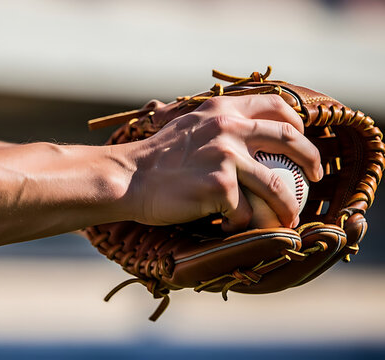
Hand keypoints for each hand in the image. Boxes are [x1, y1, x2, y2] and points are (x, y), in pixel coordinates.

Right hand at [117, 95, 322, 230]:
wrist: (129, 178)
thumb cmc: (157, 158)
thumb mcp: (190, 125)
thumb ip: (219, 123)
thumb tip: (248, 132)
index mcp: (222, 109)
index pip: (277, 105)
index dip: (297, 123)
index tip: (300, 140)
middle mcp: (228, 127)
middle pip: (290, 141)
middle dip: (311, 161)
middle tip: (315, 177)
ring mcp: (225, 157)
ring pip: (276, 187)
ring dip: (286, 208)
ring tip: (286, 219)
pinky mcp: (219, 187)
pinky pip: (245, 212)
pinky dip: (240, 224)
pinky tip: (228, 227)